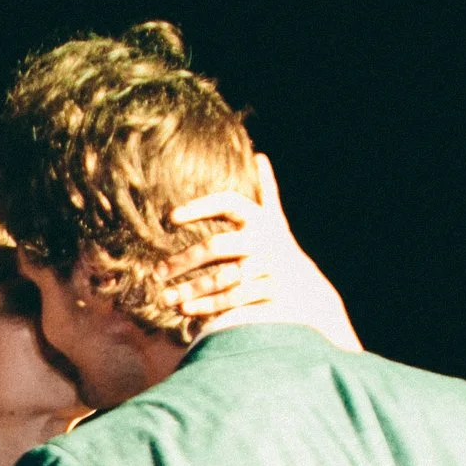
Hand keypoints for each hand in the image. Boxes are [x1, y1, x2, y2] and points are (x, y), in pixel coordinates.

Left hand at [162, 155, 360, 349]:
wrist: (308, 290)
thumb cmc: (279, 249)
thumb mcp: (274, 219)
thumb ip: (267, 192)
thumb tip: (261, 155)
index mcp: (260, 218)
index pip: (228, 202)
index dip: (200, 207)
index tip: (171, 218)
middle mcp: (264, 239)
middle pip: (217, 245)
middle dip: (184, 259)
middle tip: (158, 272)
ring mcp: (267, 265)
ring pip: (221, 277)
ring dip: (191, 288)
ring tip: (164, 297)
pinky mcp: (269, 290)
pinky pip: (233, 298)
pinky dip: (208, 305)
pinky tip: (186, 309)